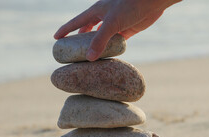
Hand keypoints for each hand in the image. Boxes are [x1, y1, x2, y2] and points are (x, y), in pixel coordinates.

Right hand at [54, 0, 180, 60]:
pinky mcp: (128, 29)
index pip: (76, 22)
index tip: (56, 38)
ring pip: (102, 37)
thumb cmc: (131, 5)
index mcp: (96, 10)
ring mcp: (116, 23)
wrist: (153, 1)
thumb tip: (89, 58)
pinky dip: (111, 48)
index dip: (65, 30)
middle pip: (88, 29)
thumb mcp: (112, 23)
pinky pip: (116, 41)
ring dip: (96, 45)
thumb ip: (100, 40)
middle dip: (79, 39)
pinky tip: (108, 56)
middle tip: (72, 51)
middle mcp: (104, 16)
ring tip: (89, 57)